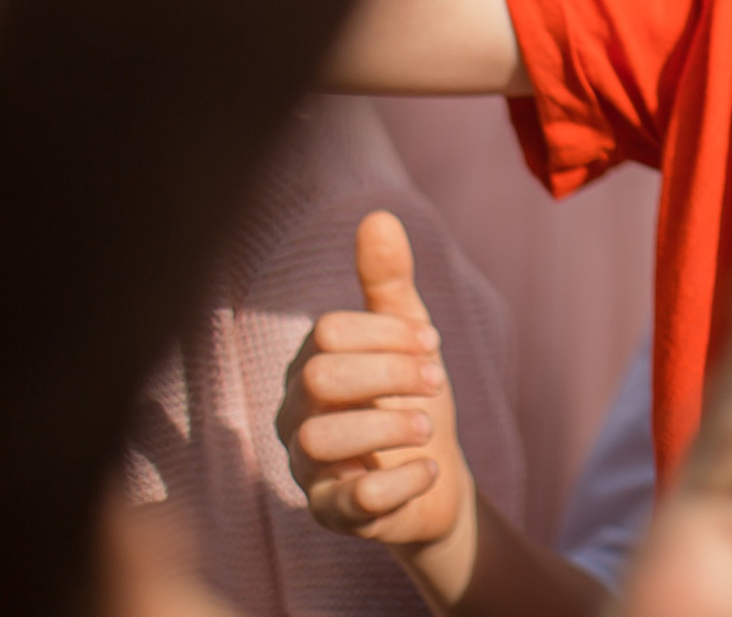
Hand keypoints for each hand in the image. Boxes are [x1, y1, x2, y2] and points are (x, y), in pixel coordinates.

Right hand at [281, 211, 468, 548]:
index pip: (329, 332)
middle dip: (390, 373)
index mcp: (311, 365)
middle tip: (435, 381)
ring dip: (390, 426)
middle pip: (320, 378)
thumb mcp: (409, 337)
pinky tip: (431, 468)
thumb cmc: (410, 400)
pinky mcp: (333, 515)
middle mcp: (296, 415)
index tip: (431, 345)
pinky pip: (354, 500)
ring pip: (321, 439)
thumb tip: (377, 215)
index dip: (387, 334)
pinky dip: (403, 480)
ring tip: (428, 426)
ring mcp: (308, 469)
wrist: (435, 479)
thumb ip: (388, 283)